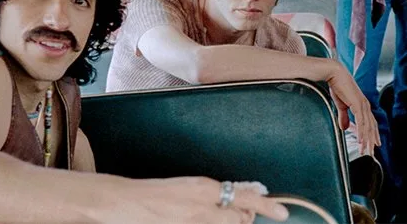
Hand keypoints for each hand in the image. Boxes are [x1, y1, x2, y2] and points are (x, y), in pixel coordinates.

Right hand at [111, 177, 288, 223]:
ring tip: (211, 218)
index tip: (282, 212)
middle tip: (238, 216)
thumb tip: (228, 200)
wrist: (124, 201)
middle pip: (239, 218)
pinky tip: (198, 221)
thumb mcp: (186, 186)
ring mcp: (194, 222)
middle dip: (242, 218)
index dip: (266, 206)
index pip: (244, 197)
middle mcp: (202, 206)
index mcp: (204, 188)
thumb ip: (208, 194)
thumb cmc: (152, 193)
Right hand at [327, 62, 379, 156]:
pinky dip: (361, 132)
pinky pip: (361, 122)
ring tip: (365, 151)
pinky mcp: (357, 104)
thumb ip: (343, 116)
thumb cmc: (338, 86)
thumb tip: (344, 127)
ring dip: (366, 140)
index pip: (370, 123)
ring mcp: (363, 105)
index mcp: (362, 105)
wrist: (334, 74)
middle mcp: (365, 105)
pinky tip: (361, 140)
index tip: (373, 145)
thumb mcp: (341, 105)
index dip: (372, 135)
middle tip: (371, 153)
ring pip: (367, 127)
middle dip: (371, 141)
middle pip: (371, 127)